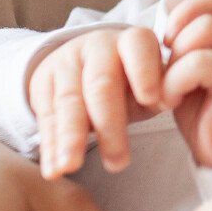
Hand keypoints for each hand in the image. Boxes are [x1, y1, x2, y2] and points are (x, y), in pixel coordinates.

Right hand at [29, 26, 166, 178]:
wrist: (86, 65)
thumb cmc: (132, 81)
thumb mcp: (150, 82)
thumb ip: (162, 91)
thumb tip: (170, 99)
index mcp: (132, 41)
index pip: (138, 48)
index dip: (144, 72)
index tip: (150, 99)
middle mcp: (97, 46)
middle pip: (101, 84)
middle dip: (108, 124)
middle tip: (118, 163)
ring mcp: (66, 61)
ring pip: (69, 101)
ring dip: (70, 138)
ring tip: (71, 167)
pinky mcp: (42, 80)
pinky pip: (46, 115)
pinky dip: (50, 146)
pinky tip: (53, 169)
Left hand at [160, 0, 211, 169]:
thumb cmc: (208, 107)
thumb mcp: (193, 64)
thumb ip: (187, 37)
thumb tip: (167, 8)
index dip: (184, 14)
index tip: (169, 44)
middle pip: (205, 11)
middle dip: (175, 39)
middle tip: (166, 71)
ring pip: (203, 31)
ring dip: (174, 61)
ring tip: (167, 88)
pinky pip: (201, 62)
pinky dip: (175, 80)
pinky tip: (172, 100)